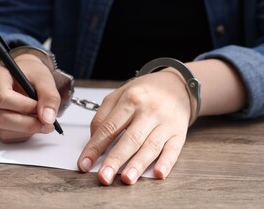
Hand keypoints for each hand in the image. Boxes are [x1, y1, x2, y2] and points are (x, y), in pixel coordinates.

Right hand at [0, 53, 60, 142]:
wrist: (26, 76)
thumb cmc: (32, 74)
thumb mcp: (45, 78)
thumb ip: (49, 97)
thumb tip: (48, 118)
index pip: (2, 97)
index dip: (24, 106)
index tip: (39, 106)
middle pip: (0, 117)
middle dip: (28, 124)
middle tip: (48, 123)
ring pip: (3, 130)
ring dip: (26, 130)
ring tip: (42, 121)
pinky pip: (5, 136)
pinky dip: (23, 134)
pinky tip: (31, 122)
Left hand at [77, 70, 190, 184]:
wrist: (176, 84)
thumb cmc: (145, 92)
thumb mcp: (120, 94)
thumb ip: (104, 115)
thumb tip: (94, 140)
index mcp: (130, 100)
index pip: (109, 128)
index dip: (95, 147)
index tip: (84, 163)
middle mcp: (149, 111)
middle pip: (130, 139)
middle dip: (115, 160)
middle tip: (104, 177)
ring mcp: (166, 122)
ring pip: (151, 146)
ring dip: (138, 164)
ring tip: (126, 179)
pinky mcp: (179, 133)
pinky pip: (174, 149)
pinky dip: (167, 162)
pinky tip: (159, 173)